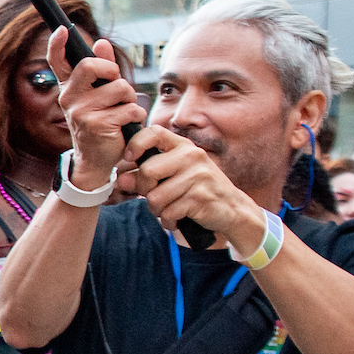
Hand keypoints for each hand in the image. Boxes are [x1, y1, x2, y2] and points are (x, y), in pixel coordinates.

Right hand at [45, 27, 143, 190]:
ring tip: (122, 112)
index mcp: (68, 88)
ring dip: (129, 99)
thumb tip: (102, 43)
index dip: (57, 43)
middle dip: (112, 71)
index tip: (63, 29)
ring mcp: (81, 112)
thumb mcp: (99, 95)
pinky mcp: (97, 125)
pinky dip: (135, 116)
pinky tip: (126, 125)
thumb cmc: (100, 122)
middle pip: (91, 66)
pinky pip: (129, 108)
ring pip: (119, 88)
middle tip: (115, 86)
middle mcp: (69, 98)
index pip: (57, 61)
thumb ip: (102, 69)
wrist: (96, 159)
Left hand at [127, 123, 266, 250]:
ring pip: (155, 197)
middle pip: (147, 171)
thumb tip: (121, 179)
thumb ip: (146, 176)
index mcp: (183, 146)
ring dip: (157, 210)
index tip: (129, 158)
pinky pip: (168, 213)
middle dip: (144, 190)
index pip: (153, 132)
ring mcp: (198, 176)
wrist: (231, 209)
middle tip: (154, 197)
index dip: (135, 144)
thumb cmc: (196, 190)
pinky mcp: (200, 198)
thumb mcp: (173, 176)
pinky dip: (168, 221)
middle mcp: (191, 156)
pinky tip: (178, 218)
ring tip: (169, 209)